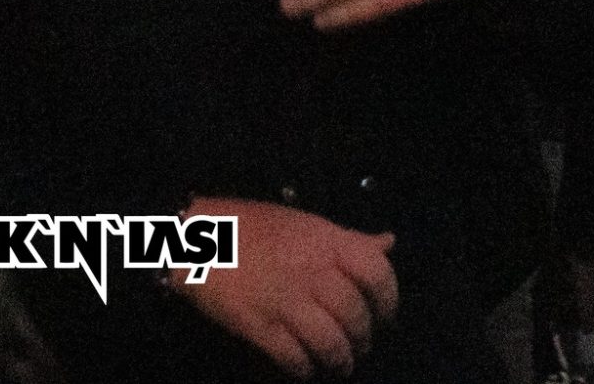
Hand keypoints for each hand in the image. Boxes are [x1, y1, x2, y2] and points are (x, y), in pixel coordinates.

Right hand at [178, 197, 396, 377]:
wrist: (204, 237)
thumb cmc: (258, 228)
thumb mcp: (310, 225)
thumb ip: (351, 241)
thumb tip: (389, 243)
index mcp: (330, 243)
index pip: (377, 273)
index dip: (388, 300)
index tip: (386, 317)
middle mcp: (313, 271)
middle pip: (354, 314)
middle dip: (363, 339)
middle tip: (362, 348)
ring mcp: (286, 300)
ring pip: (329, 342)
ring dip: (339, 361)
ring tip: (340, 366)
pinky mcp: (259, 325)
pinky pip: (293, 357)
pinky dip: (304, 370)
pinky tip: (306, 371)